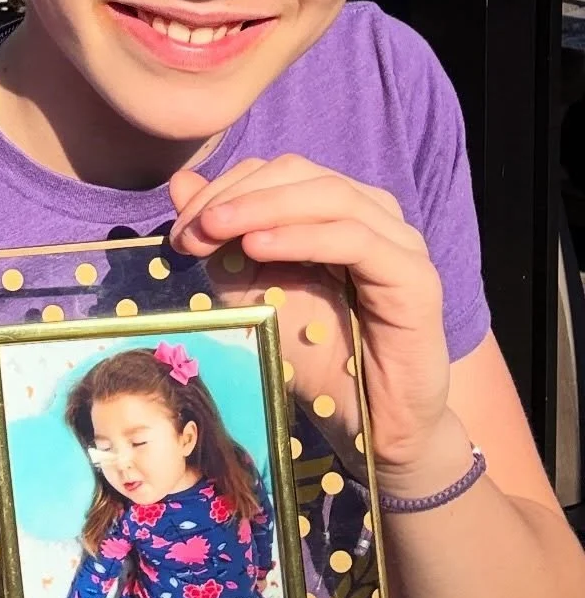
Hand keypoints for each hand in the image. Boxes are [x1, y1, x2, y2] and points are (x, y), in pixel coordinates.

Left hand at [170, 156, 451, 473]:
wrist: (370, 425)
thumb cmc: (314, 358)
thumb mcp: (250, 292)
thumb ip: (222, 238)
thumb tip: (182, 183)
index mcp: (339, 209)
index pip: (277, 172)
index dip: (226, 188)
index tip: (182, 227)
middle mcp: (375, 214)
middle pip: (300, 174)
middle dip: (239, 196)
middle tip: (194, 230)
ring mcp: (401, 242)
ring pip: (329, 195)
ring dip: (263, 207)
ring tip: (216, 229)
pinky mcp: (415, 277)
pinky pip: (356, 240)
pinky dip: (302, 236)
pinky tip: (258, 248)